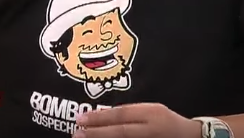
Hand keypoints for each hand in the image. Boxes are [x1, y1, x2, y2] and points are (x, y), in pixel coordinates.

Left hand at [74, 103, 201, 137]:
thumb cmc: (167, 121)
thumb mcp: (151, 110)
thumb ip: (130, 112)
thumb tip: (101, 115)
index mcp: (152, 113)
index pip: (122, 114)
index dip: (100, 117)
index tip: (81, 119)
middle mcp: (151, 129)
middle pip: (120, 132)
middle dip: (97, 133)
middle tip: (77, 133)